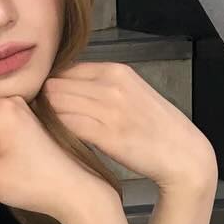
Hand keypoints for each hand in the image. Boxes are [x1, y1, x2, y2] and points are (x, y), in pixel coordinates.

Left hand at [39, 60, 216, 191]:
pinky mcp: (108, 134)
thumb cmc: (155, 128)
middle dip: (43, 100)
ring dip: (46, 116)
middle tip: (39, 119)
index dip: (51, 85)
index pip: (66, 69)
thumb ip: (101, 87)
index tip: (46, 103)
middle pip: (55, 84)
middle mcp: (112, 85)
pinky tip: (57, 140)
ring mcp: (110, 109)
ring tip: (44, 131)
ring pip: (56, 103)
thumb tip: (66, 86)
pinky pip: (67, 124)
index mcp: (116, 70)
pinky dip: (56, 131)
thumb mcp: (131, 94)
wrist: (183, 154)